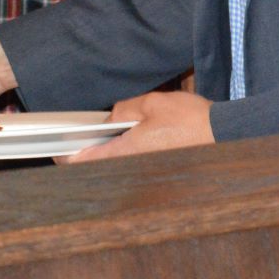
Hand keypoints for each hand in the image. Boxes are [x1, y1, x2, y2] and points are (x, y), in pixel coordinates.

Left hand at [62, 90, 214, 162]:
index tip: (56, 149)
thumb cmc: (191, 121)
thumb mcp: (153, 103)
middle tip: (76, 141)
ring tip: (103, 138)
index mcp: (127, 151)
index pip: (84, 160)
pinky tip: (127, 143)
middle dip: (85, 155)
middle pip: (97, 168)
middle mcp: (133, 168)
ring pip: (114, 168)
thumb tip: (112, 118)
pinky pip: (131, 167)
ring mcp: (145, 174)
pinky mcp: (156, 174)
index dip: (65, 155)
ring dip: (106, 156)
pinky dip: (123, 157)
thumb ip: (125, 110)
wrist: (223, 136)